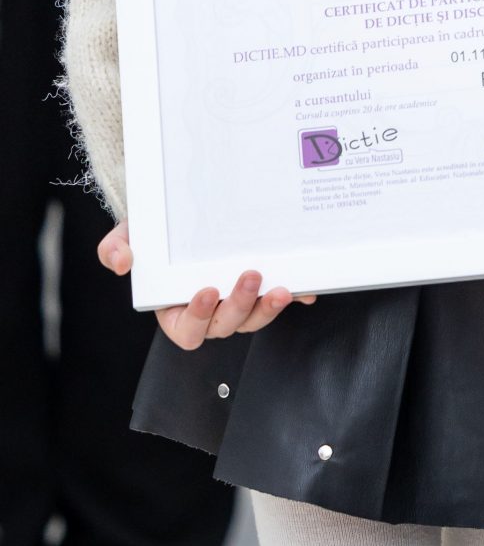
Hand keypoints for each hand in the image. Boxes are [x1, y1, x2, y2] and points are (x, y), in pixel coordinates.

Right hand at [97, 220, 316, 351]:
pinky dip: (297, 297)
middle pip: (227, 325)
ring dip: (268, 307)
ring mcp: (238, 303)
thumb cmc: (154, 235)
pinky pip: (281, 300)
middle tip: (250, 277)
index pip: (188, 330)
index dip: (198, 318)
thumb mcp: (129, 236)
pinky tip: (306, 290)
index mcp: (176, 310)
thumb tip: (121, 262)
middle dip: (240, 306)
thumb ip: (115, 248)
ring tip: (280, 286)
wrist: (182, 215)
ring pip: (255, 318)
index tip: (206, 291)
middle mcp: (210, 312)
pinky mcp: (263, 290)